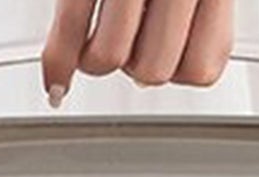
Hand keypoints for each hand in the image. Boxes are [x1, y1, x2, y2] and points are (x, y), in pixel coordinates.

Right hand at [41, 0, 234, 105]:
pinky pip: (68, 33)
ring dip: (98, 56)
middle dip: (138, 65)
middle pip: (152, 72)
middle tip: (133, 38)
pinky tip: (57, 80)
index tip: (171, 56)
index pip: (202, 70)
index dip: (181, 70)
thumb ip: (200, 14)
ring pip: (109, 59)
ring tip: (100, 30)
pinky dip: (57, 63)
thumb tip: (180, 67)